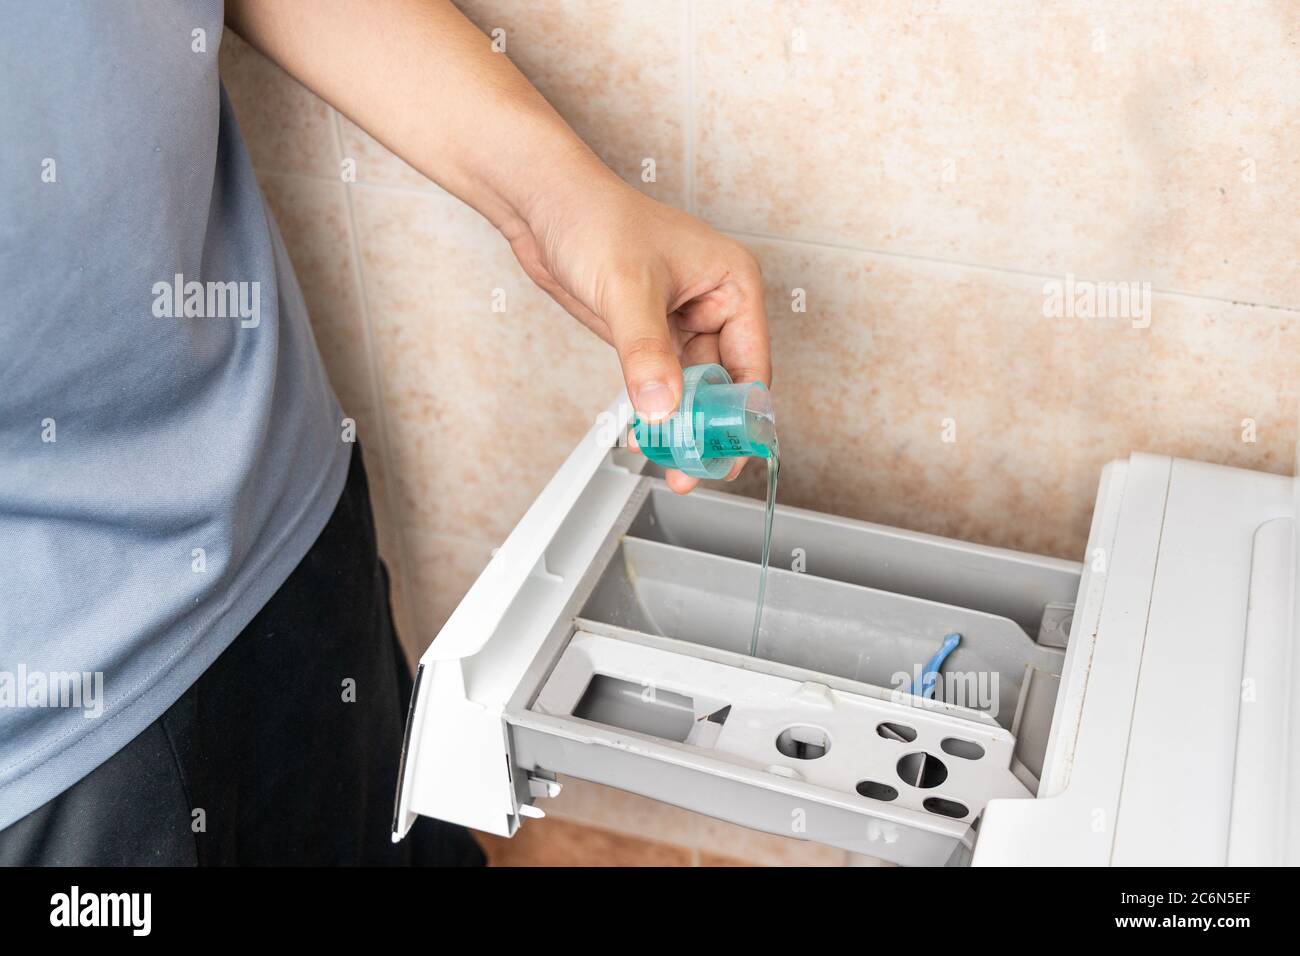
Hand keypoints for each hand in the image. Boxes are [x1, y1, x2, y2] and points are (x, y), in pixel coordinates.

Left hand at [500, 178, 770, 493]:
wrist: (545, 205)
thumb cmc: (594, 218)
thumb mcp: (626, 287)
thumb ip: (646, 352)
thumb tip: (663, 408)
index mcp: (734, 284)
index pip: (753, 368)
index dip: (739, 418)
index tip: (723, 455)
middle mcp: (716, 304)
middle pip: (726, 386)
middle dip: (707, 429)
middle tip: (687, 469)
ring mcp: (683, 321)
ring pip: (694, 390)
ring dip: (681, 425)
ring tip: (666, 461)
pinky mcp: (652, 334)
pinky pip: (665, 384)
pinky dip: (657, 411)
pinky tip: (648, 435)